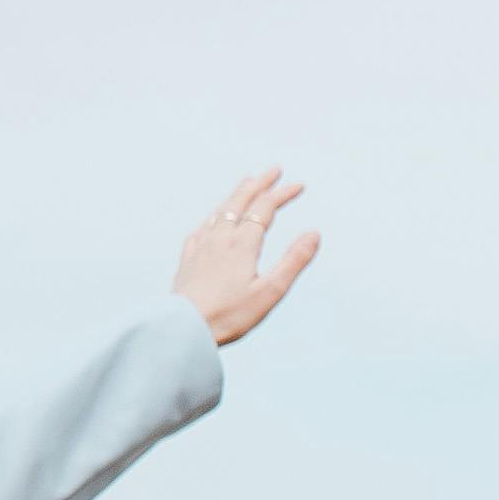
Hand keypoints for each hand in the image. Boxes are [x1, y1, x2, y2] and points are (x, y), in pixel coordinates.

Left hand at [173, 168, 319, 346]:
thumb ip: (294, 260)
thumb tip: (314, 233)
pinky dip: (214, 215)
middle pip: (240, 200)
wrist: (183, 329)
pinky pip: (202, 227)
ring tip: (246, 183)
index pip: (265, 207)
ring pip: (220, 210)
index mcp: (242, 243)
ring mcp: (201, 246)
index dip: (283, 193)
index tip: (299, 185)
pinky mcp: (188, 259)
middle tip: (274, 170)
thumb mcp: (270, 291)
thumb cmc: (229, 316)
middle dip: (260, 183)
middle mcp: (220, 238)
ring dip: (237, 194)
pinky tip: (213, 219)